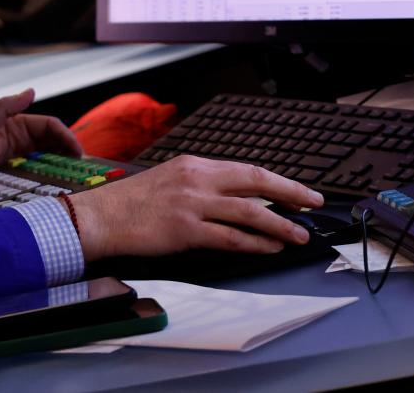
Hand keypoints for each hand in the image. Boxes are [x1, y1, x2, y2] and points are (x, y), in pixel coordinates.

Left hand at [0, 88, 80, 191]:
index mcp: (14, 123)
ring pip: (49, 154)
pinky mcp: (15, 170)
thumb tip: (32, 91)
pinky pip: (39, 168)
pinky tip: (61, 180)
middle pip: (53, 139)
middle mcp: (19, 137)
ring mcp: (18, 154)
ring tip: (79, 174)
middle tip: (84, 166)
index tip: (77, 151)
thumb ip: (5, 106)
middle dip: (70, 148)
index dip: (65, 135)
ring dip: (64, 161)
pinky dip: (52, 171)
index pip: (48, 125)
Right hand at [65, 156, 324, 260]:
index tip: (296, 190)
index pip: (245, 170)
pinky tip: (270, 247)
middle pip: (255, 182)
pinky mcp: (186, 229)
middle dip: (290, 192)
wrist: (101, 217)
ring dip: (280, 224)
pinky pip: (230, 237)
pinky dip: (255, 243)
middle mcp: (197, 179)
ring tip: (299, 234)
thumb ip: (200, 186)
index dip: (276, 180)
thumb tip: (234, 199)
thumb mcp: (169, 180)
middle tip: (312, 203)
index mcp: (194, 164)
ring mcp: (192, 204)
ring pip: (249, 211)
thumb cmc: (131, 203)